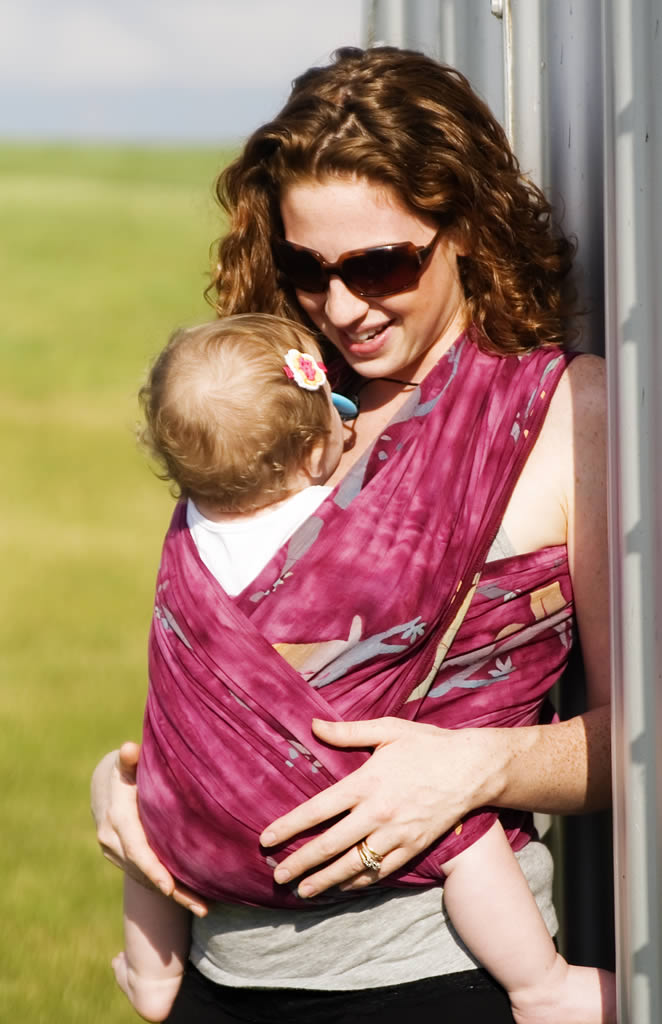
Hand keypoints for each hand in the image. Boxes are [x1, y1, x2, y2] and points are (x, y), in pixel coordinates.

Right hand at [91, 742, 207, 916]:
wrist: (106, 784)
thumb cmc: (128, 768)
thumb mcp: (128, 763)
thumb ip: (130, 759)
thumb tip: (129, 749)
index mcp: (117, 818)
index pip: (136, 848)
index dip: (152, 868)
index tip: (168, 887)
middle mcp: (112, 840)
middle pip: (144, 871)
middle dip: (172, 890)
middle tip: (201, 906)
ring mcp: (117, 853)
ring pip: (147, 879)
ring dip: (175, 895)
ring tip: (203, 907)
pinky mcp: (125, 859)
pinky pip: (148, 877)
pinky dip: (170, 889)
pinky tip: (194, 901)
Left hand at [260, 717, 495, 897]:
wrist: (472, 769)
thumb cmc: (427, 745)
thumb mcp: (387, 729)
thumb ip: (348, 732)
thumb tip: (314, 726)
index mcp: (365, 782)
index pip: (317, 809)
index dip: (289, 826)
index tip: (266, 840)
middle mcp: (377, 813)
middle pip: (329, 845)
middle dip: (300, 863)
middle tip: (277, 876)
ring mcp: (395, 834)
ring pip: (352, 865)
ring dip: (325, 880)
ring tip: (303, 890)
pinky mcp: (413, 847)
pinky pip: (380, 870)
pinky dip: (359, 880)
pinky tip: (343, 885)